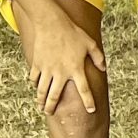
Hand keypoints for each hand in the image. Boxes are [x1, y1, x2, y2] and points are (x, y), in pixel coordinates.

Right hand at [20, 0, 105, 115]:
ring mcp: (47, 69)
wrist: (51, 23)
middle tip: (51, 114)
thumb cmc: (73, 33)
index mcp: (76, 69)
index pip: (84, 90)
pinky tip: (36, 87)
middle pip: (55, 96)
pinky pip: (34, 78)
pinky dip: (35, 84)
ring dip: (41, 100)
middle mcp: (60, 72)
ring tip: (41, 107)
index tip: (91, 110)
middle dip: (52, 107)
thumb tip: (103, 68)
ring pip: (42, 90)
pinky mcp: (37, 64)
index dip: (88, 101)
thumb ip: (98, 57)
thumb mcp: (90, 44)